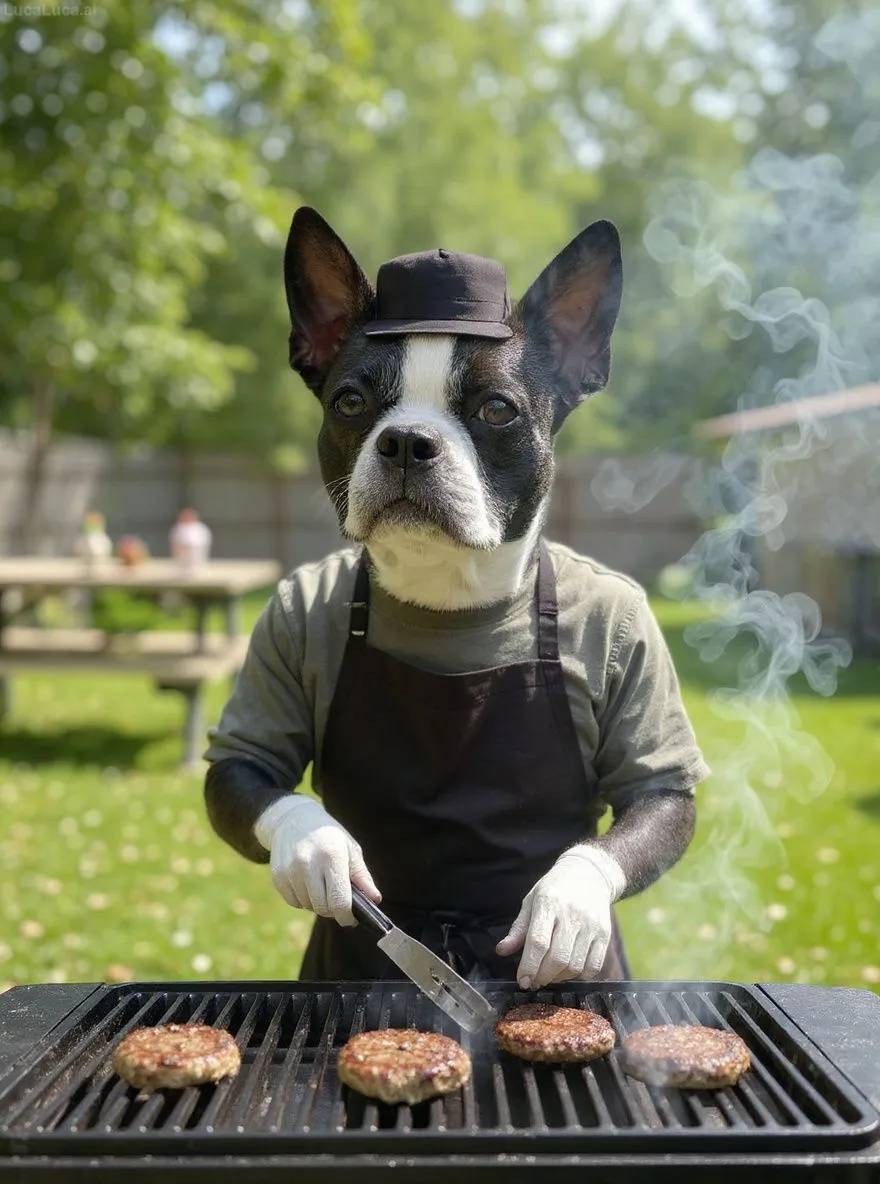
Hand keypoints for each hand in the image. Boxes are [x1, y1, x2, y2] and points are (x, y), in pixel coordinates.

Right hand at [253, 795, 380, 926]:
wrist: (294, 819)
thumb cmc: (328, 836)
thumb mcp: (349, 848)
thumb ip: (362, 876)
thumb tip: (374, 899)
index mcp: (332, 856)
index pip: (339, 901)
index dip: (346, 916)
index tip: (350, 919)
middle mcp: (308, 864)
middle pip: (323, 908)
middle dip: (333, 909)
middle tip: (337, 899)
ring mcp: (290, 871)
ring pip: (308, 906)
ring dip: (317, 902)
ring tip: (321, 884)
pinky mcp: (277, 876)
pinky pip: (294, 902)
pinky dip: (303, 899)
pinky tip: (306, 882)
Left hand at [495, 846, 624, 988]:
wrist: (590, 874)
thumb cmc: (555, 889)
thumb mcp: (532, 901)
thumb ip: (519, 929)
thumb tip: (501, 951)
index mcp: (549, 903)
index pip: (538, 941)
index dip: (529, 966)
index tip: (523, 981)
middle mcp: (572, 914)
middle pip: (558, 958)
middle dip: (543, 976)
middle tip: (535, 980)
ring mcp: (591, 925)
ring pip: (575, 966)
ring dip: (559, 978)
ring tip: (550, 974)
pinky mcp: (605, 934)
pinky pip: (594, 966)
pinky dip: (579, 976)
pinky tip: (569, 970)